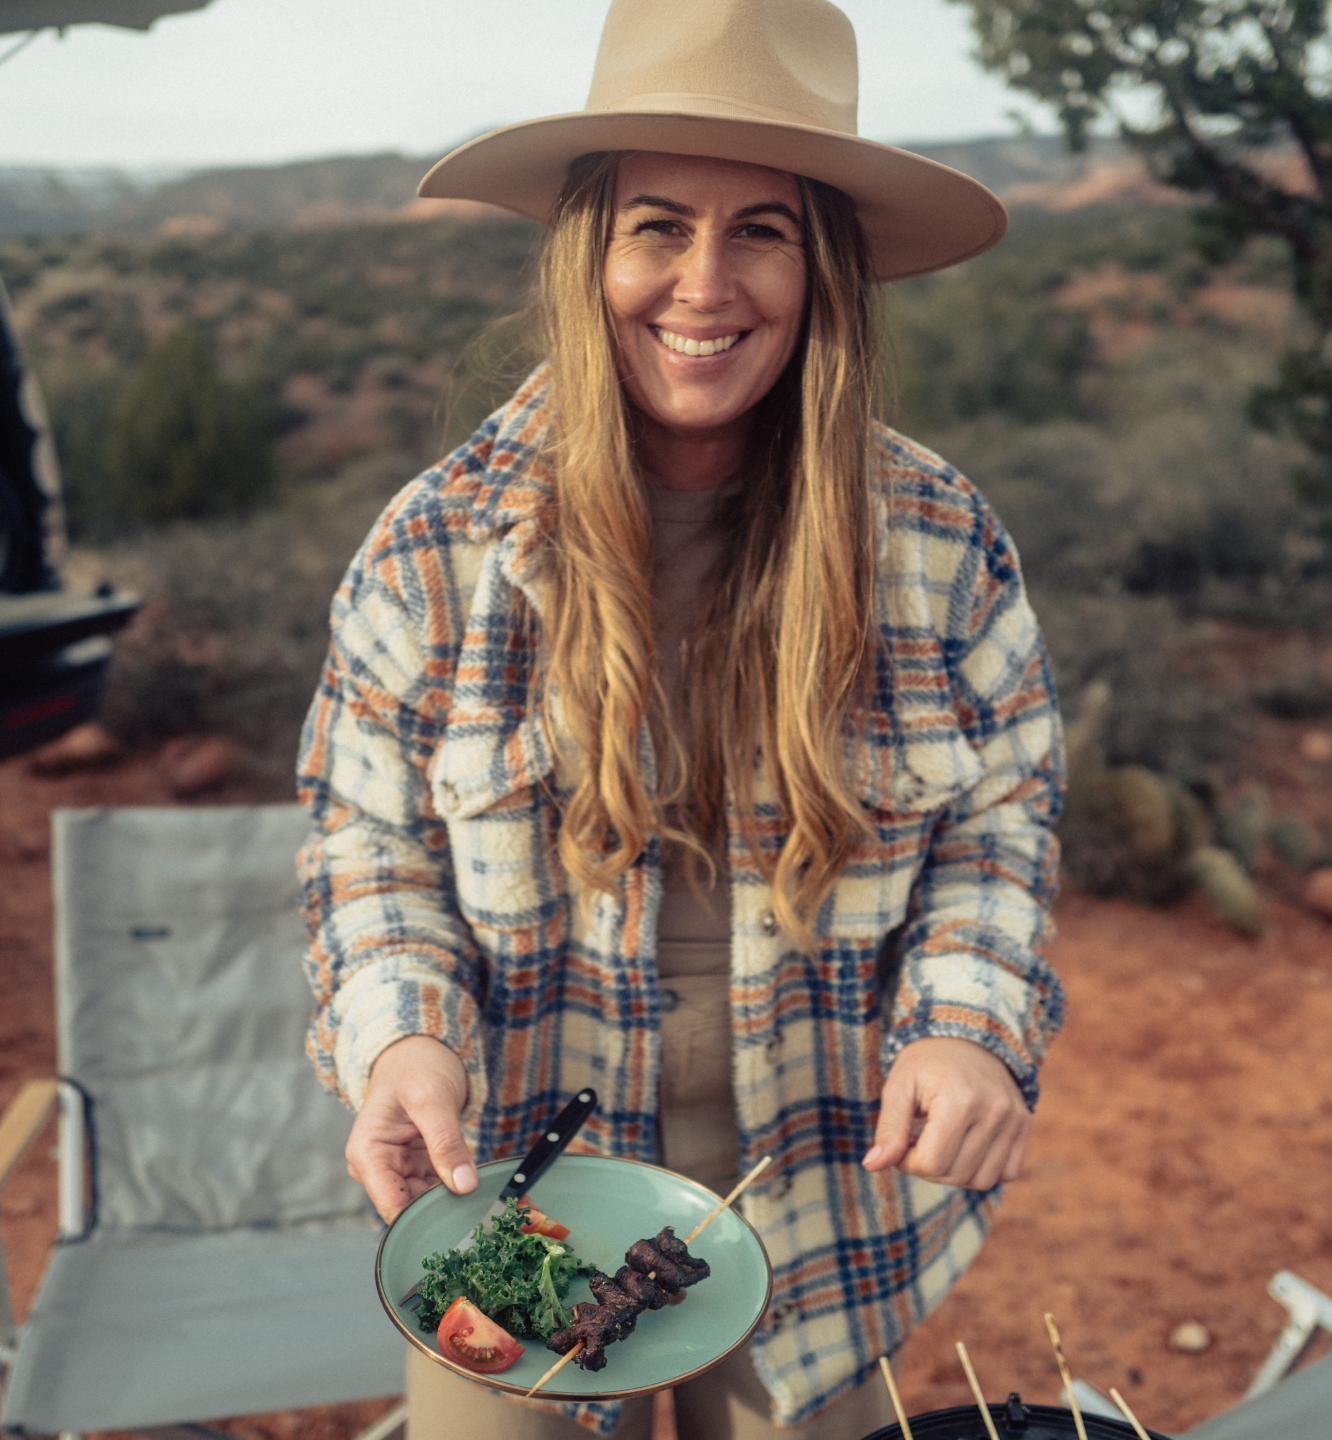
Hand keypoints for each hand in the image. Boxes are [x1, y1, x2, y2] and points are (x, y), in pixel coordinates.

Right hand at [346, 1035, 477, 1222]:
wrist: (420, 1048)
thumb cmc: (417, 1066)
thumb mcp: (432, 1100)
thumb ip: (446, 1143)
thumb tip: (464, 1186)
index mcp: (367, 1154)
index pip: (392, 1206)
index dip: (422, 1222)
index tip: (459, 1229)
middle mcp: (378, 1167)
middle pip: (410, 1207)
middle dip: (443, 1211)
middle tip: (484, 1214)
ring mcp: (398, 1167)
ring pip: (427, 1200)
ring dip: (454, 1200)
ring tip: (486, 1200)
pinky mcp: (417, 1164)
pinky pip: (438, 1185)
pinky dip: (457, 1186)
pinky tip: (479, 1186)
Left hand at [862, 1036, 1030, 1190]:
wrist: (966, 1035)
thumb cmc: (926, 1062)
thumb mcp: (898, 1087)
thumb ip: (888, 1129)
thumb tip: (873, 1165)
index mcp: (959, 1101)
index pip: (932, 1163)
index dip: (908, 1162)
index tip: (901, 1143)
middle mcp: (993, 1111)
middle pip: (956, 1175)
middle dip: (928, 1167)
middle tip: (917, 1141)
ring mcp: (1013, 1119)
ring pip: (982, 1181)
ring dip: (955, 1172)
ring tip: (941, 1144)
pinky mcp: (1024, 1124)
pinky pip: (1008, 1172)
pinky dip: (983, 1169)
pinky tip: (965, 1146)